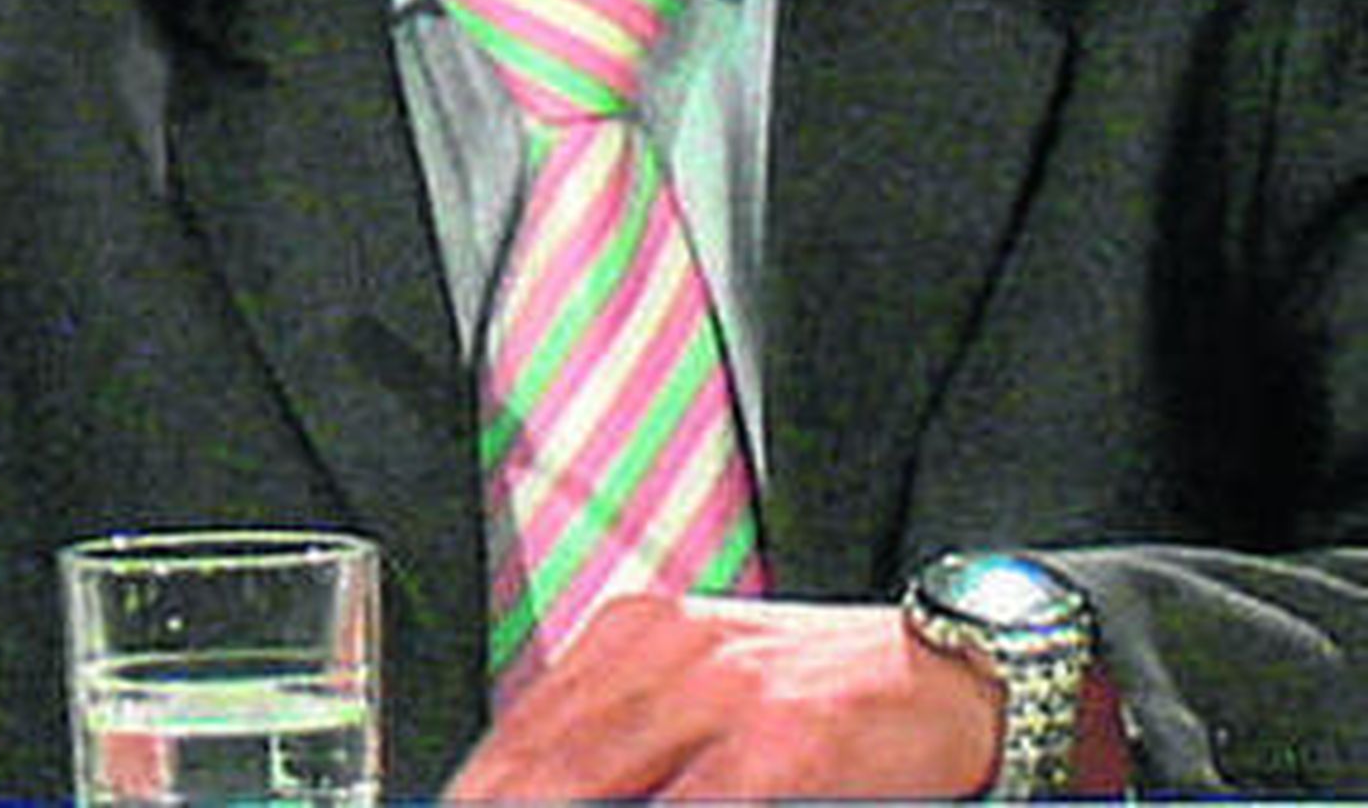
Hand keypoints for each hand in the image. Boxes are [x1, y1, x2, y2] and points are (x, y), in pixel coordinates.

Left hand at [443, 592, 1001, 800]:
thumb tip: (528, 789)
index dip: (478, 793)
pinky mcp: (777, 749)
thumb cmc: (816, 691)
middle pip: (543, 766)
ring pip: (593, 786)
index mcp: (639, 632)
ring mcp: (721, 696)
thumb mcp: (703, 684)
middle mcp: (669, 651)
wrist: (945, 674)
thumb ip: (621, 732)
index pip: (523, 731)